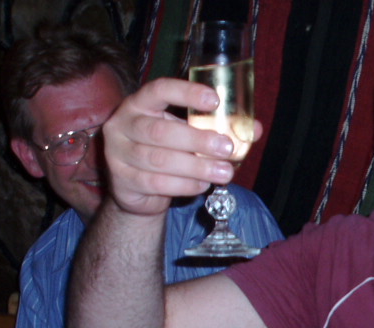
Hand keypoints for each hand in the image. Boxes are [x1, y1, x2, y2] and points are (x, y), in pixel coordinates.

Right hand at [102, 78, 263, 215]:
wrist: (139, 190)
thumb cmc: (169, 152)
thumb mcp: (190, 135)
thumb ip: (218, 129)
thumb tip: (254, 129)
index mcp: (140, 103)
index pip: (158, 90)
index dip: (186, 93)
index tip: (214, 100)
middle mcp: (124, 124)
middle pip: (160, 131)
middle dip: (197, 141)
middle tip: (227, 148)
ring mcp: (118, 153)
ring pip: (160, 160)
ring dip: (197, 167)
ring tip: (223, 172)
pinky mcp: (122, 180)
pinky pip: (157, 183)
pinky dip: (184, 185)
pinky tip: (203, 185)